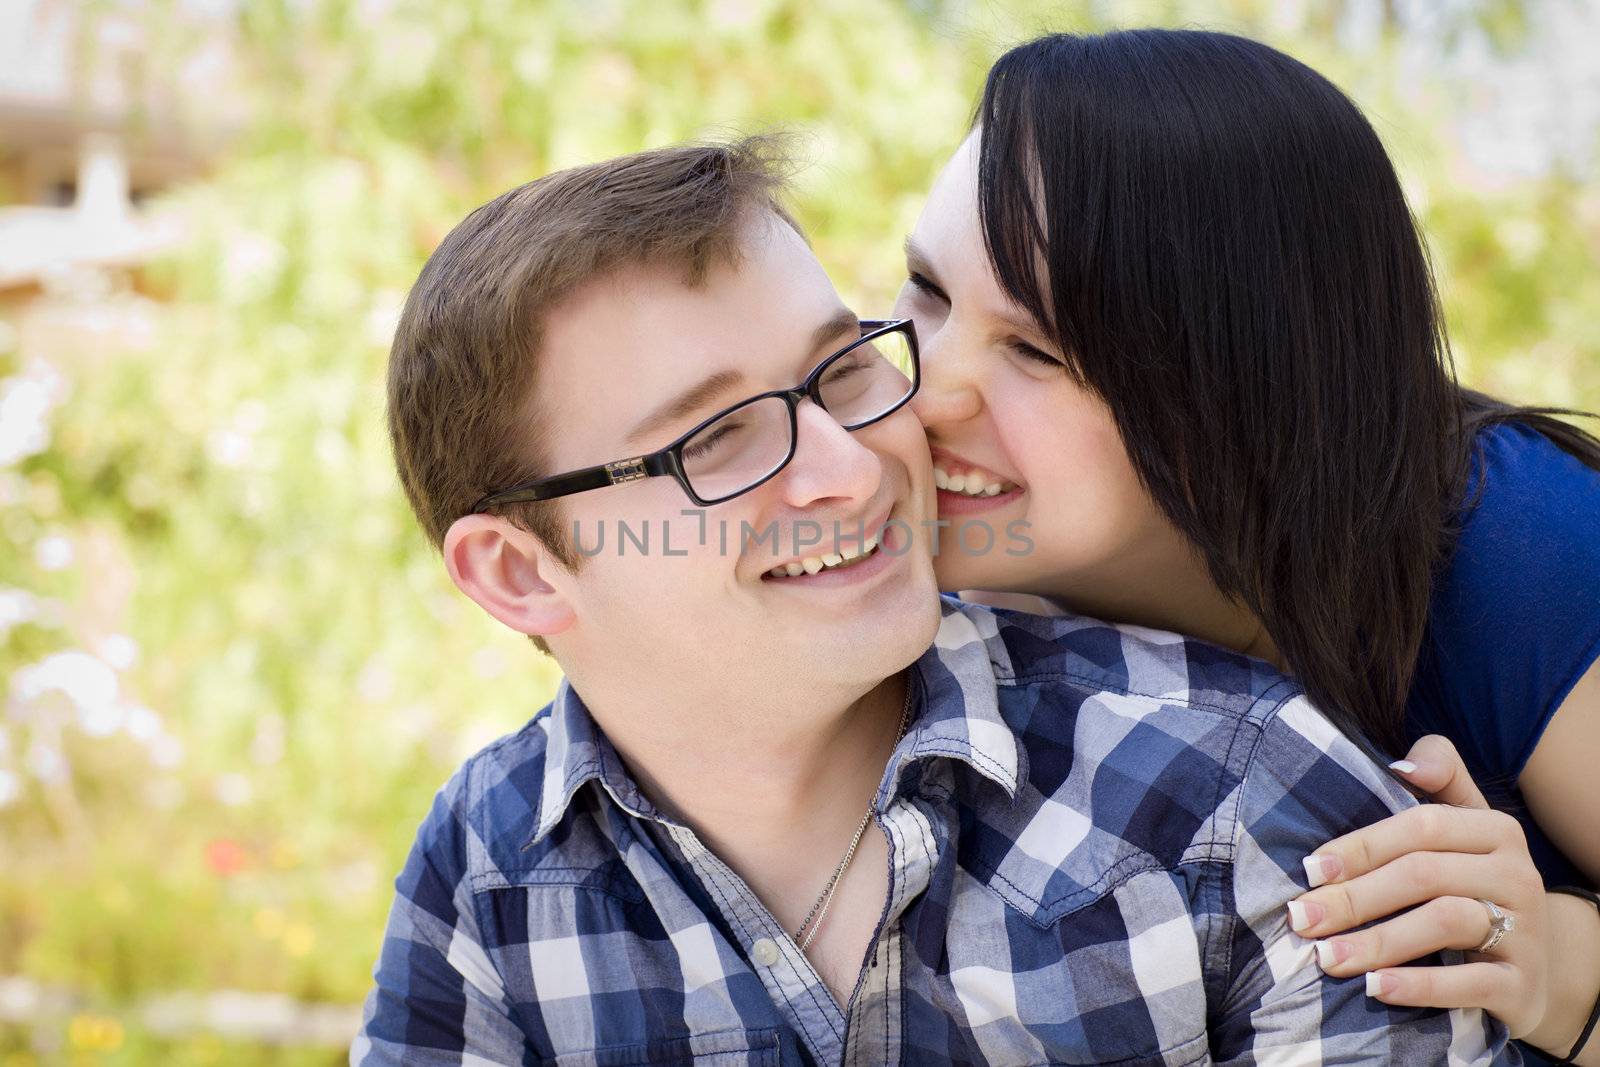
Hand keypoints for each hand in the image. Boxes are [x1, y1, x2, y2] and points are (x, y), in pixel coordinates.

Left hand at [1285, 735, 1548, 1037]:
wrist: (1540, 963)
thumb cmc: (1476, 883)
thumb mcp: (1466, 826)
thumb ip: (1439, 779)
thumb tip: (1400, 766)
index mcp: (1495, 829)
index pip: (1420, 826)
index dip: (1361, 846)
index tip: (1310, 870)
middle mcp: (1517, 874)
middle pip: (1424, 875)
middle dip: (1354, 897)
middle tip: (1301, 919)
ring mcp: (1525, 931)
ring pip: (1446, 923)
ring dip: (1378, 941)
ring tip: (1326, 957)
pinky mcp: (1522, 985)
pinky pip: (1470, 983)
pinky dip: (1420, 986)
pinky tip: (1375, 988)